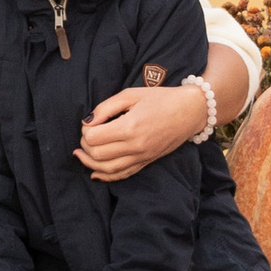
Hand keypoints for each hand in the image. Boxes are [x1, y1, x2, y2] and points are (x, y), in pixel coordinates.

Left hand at [78, 81, 207, 179]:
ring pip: (107, 170)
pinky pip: (123, 175)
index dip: (85, 131)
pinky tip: (94, 172)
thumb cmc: (161, 99)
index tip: (89, 122)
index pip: (94, 138)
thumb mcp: (131, 94)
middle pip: (97, 155)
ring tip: (80, 154)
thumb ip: (106, 107)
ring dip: (89, 163)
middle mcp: (135, 146)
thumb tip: (87, 121)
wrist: (190, 111)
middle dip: (85, 146)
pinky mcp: (146, 162)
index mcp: (130, 127)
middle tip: (86, 134)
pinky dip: (106, 176)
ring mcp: (142, 157)